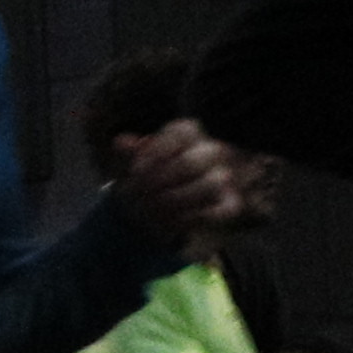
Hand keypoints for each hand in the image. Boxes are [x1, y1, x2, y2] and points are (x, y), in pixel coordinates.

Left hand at [107, 118, 254, 248]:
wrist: (164, 196)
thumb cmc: (148, 173)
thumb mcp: (134, 159)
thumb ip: (130, 151)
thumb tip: (121, 143)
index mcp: (188, 131)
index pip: (178, 134)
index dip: (154, 153)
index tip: (134, 171)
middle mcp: (212, 149)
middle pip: (191, 162)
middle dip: (161, 180)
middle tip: (140, 194)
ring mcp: (224, 176)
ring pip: (211, 184)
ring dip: (177, 199)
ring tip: (152, 208)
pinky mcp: (231, 202)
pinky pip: (221, 210)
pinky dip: (194, 217)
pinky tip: (171, 220)